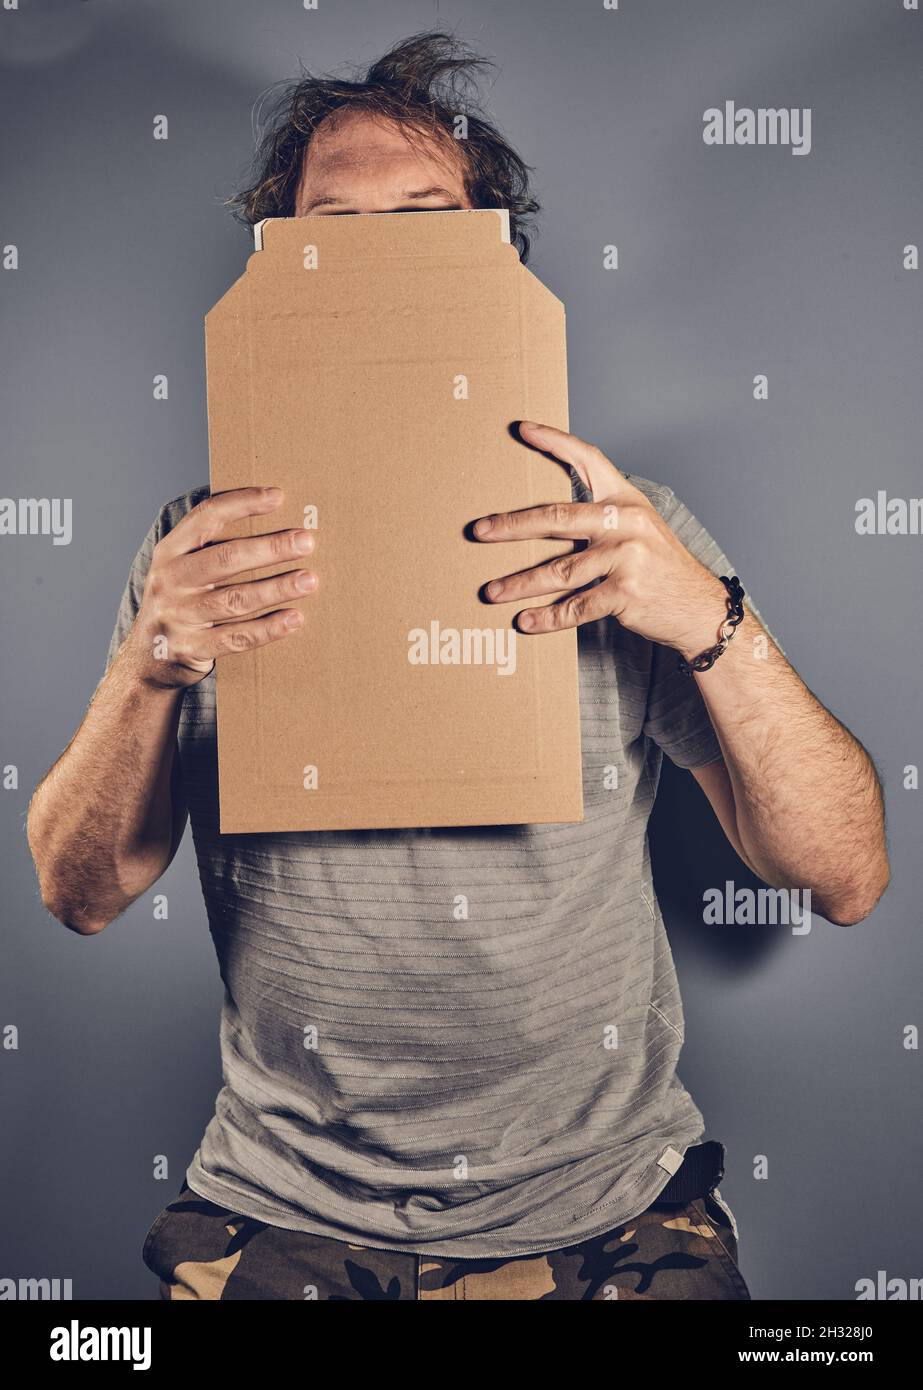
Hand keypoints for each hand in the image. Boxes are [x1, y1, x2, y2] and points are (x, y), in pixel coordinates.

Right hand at [123, 487, 315, 688]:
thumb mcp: (183, 568)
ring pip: (235, 599)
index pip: (205, 518)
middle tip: (306, 541)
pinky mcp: (191, 647)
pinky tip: (294, 618)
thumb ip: (214, 548)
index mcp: (170, 551)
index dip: (241, 504)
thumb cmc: (181, 601)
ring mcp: (177, 616)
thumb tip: (276, 526)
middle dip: (269, 548)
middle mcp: (169, 580)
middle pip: (225, 559)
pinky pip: (235, 638)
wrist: (148, 657)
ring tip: (309, 580)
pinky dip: (267, 629)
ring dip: (276, 588)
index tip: (277, 496)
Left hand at [474, 422, 731, 659]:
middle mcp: (626, 523)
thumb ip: (604, 519)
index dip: (555, 442)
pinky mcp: (625, 593)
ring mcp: (626, 558)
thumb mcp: (642, 531)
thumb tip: (552, 520)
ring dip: (519, 583)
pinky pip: (576, 607)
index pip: (588, 460)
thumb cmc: (662, 570)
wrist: (701, 609)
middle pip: (557, 518)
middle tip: (479, 531)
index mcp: (627, 501)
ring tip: (491, 592)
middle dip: (512, 525)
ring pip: (558, 571)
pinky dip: (548, 617)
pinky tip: (526, 621)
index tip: (522, 430)